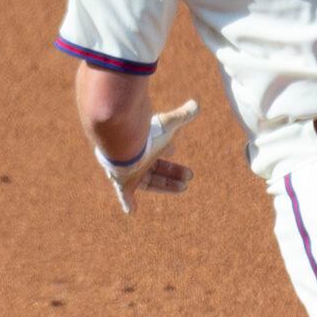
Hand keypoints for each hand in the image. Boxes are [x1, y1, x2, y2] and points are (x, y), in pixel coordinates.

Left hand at [98, 99, 200, 214]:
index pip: (156, 147)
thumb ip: (182, 116)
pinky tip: (130, 211)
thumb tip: (195, 105)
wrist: (120, 142)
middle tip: (189, 175)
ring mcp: (129, 170)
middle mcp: (136, 156)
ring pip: (149, 180)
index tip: (173, 149)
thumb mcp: (168, 125)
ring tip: (184, 187)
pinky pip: (124, 194)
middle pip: (156, 166)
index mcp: (145, 142)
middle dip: (173, 171)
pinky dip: (127, 202)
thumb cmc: (145, 133)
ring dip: (166, 185)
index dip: (166, 148)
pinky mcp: (123, 182)